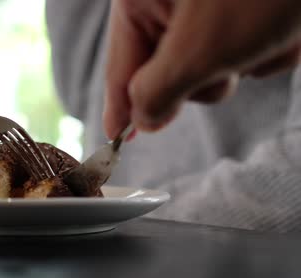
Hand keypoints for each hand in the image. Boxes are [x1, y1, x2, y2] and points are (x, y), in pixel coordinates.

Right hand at [104, 0, 300, 137]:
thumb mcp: (199, 51)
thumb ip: (157, 93)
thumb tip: (143, 119)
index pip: (119, 67)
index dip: (120, 108)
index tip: (116, 139)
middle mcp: (167, 0)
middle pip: (166, 70)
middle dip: (205, 78)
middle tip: (224, 66)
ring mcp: (204, 5)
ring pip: (211, 64)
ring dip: (243, 64)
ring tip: (266, 35)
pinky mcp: (237, 9)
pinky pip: (241, 50)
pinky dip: (266, 51)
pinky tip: (284, 30)